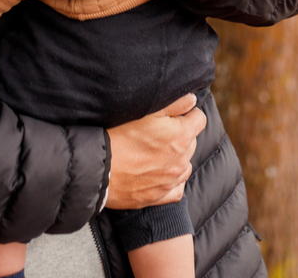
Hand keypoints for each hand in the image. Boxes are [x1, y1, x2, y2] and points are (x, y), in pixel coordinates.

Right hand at [105, 94, 205, 209]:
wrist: (97, 168)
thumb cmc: (119, 135)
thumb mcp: (147, 110)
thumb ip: (175, 103)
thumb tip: (192, 100)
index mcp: (181, 136)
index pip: (199, 119)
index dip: (187, 113)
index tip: (174, 114)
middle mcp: (181, 160)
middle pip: (191, 142)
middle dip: (180, 135)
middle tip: (158, 132)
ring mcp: (171, 181)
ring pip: (185, 165)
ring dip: (176, 157)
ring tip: (156, 152)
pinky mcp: (159, 196)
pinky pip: (176, 188)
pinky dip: (172, 180)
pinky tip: (159, 173)